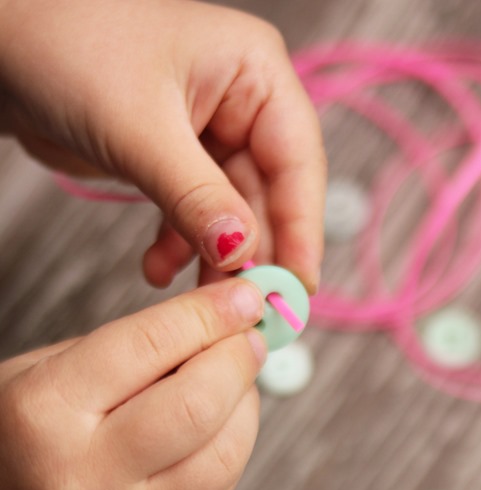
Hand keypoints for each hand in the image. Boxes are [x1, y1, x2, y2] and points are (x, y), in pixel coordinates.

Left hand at [0, 0, 325, 290]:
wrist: (3, 42)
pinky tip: (157, 270)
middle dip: (255, 254)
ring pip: (231, 214)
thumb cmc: (68, 47)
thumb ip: (197, 197)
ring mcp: (208, 134)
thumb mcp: (142, 130)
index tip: (296, 285)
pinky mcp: (175, 161)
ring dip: (214, 260)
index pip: (298, 162)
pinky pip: (193, 216)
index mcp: (254, 72)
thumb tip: (243, 254)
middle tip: (249, 306)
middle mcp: (240, 103)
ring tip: (197, 300)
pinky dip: (178, 247)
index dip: (302, 228)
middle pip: (268, 195)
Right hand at [0, 278, 265, 489]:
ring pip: (225, 454)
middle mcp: (86, 476)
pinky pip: (220, 489)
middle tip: (249, 334)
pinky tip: (223, 422)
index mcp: (44, 413)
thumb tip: (218, 322)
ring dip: (245, 403)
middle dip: (238, 357)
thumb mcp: (43, 376)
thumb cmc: (18, 441)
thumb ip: (125, 352)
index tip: (242, 295)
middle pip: (198, 404)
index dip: (206, 313)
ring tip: (236, 378)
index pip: (147, 346)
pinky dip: (234, 444)